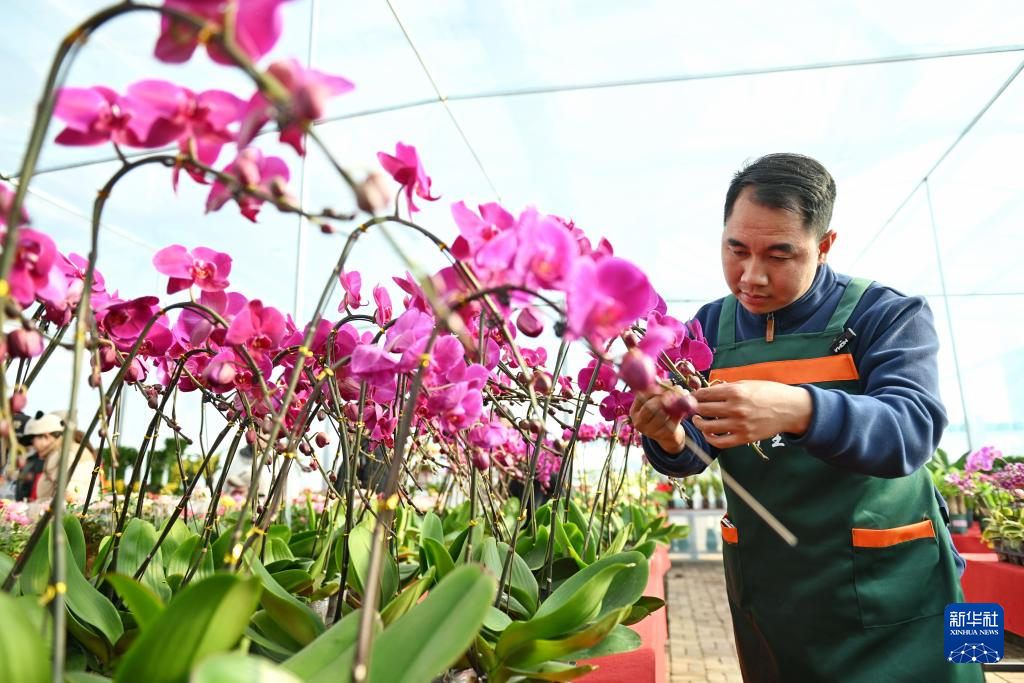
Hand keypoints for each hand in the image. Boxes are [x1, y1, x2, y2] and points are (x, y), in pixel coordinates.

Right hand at [629, 385, 689, 452]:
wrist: (668, 435)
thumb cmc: (660, 414)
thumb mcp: (654, 403)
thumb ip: (657, 392)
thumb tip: (667, 382)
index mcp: (635, 411)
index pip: (641, 397)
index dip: (655, 388)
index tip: (669, 381)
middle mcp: (639, 422)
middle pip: (650, 407)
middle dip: (665, 395)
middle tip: (678, 388)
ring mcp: (650, 431)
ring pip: (663, 414)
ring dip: (676, 401)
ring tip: (684, 394)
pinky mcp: (663, 435)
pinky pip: (673, 421)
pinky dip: (681, 411)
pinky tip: (686, 404)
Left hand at [691, 380, 811, 448]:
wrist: (791, 409)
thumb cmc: (769, 393)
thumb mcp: (747, 383)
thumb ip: (726, 388)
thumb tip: (707, 392)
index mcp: (735, 391)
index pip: (704, 394)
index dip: (693, 396)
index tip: (688, 397)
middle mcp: (735, 408)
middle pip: (702, 409)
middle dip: (692, 408)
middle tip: (689, 408)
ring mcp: (739, 425)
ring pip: (707, 427)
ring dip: (698, 423)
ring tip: (697, 419)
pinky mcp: (744, 438)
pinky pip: (720, 442)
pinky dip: (710, 438)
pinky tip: (708, 433)